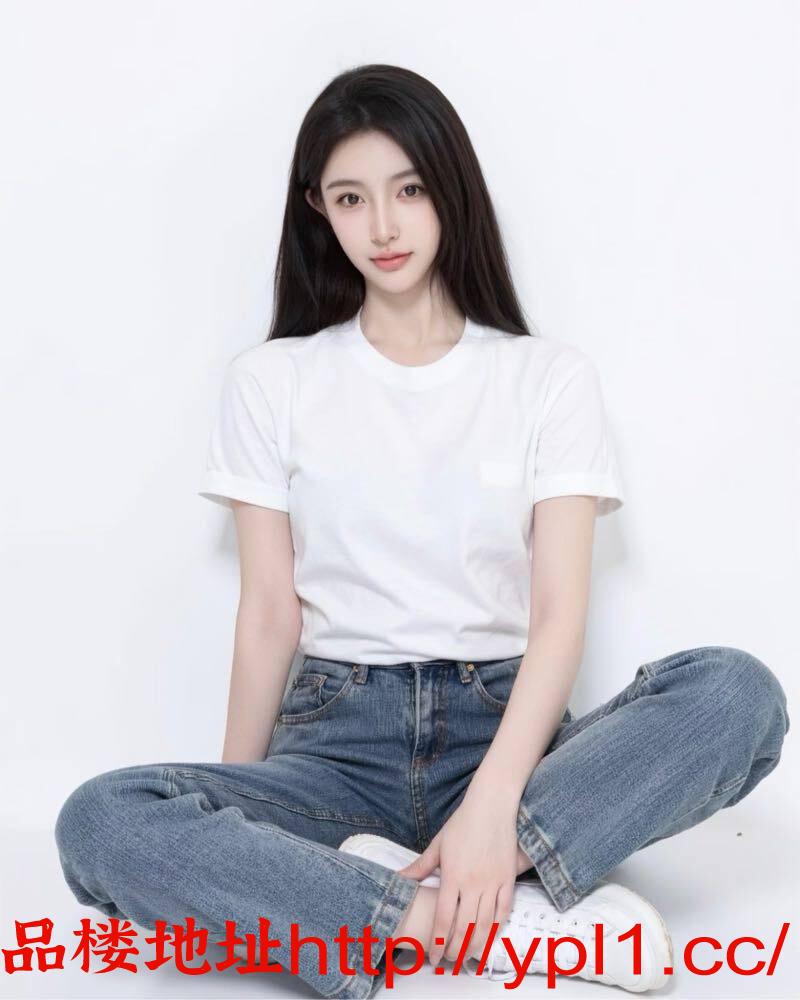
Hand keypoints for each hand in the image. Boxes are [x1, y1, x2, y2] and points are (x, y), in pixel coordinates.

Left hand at [395, 789, 520, 966]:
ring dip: (475, 944)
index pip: (444, 919)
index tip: (433, 956)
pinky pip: (504, 910)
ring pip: (485, 924)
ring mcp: (493, 882)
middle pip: (464, 927)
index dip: (438, 942)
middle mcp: (473, 883)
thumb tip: (399, 879)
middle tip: (449, 962)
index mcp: (453, 876)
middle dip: (455, 950)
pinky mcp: (508, 879)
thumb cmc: (462, 823)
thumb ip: (420, 868)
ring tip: (467, 957)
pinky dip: (496, 927)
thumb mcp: (438, 845)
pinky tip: (488, 936)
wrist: (492, 806)